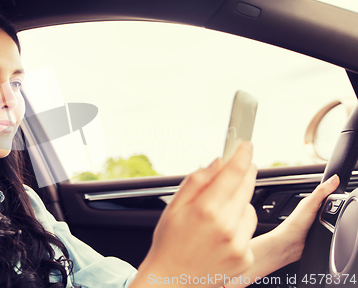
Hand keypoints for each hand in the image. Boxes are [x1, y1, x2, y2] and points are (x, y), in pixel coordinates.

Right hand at [132, 142, 257, 287]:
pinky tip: (221, 233)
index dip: (242, 154)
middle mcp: (226, 227)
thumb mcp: (174, 207)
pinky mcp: (245, 257)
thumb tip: (217, 162)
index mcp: (206, 210)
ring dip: (239, 202)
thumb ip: (196, 181)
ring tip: (218, 213)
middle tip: (236, 168)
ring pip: (250, 208)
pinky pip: (249, 230)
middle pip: (246, 187)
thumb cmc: (169, 244)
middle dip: (243, 173)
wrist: (171, 282)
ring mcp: (238, 244)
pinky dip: (239, 225)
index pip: (234, 173)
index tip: (246, 145)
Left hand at [270, 174, 339, 264]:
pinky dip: (334, 231)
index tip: (346, 192)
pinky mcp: (319, 235)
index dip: (337, 192)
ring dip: (336, 220)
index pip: (328, 194)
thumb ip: (321, 191)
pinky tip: (336, 232)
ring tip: (340, 221)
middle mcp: (313, 213)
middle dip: (339, 208)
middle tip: (343, 209)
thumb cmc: (293, 225)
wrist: (288, 245)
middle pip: (332, 207)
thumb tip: (334, 178)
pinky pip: (331, 231)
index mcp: (311, 203)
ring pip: (332, 219)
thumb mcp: (310, 205)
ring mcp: (316, 224)